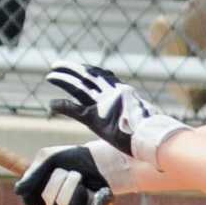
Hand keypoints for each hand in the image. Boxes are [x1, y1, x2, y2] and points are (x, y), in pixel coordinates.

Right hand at [14, 141, 131, 204]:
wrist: (100, 162)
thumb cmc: (72, 159)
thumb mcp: (49, 159)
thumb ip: (33, 174)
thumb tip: (17, 191)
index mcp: (37, 193)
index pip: (28, 199)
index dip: (37, 184)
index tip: (48, 168)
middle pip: (45, 200)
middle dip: (59, 178)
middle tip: (68, 170)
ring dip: (72, 185)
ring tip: (79, 176)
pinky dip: (82, 195)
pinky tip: (87, 189)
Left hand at [45, 63, 186, 164]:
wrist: (154, 138)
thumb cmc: (155, 132)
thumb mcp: (148, 116)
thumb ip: (141, 112)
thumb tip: (149, 116)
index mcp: (124, 91)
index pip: (104, 75)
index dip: (91, 70)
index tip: (83, 68)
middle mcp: (112, 93)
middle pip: (88, 76)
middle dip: (72, 69)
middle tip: (59, 65)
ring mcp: (103, 104)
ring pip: (77, 87)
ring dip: (62, 80)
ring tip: (50, 76)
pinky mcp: (95, 118)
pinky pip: (73, 109)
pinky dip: (61, 106)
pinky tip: (50, 105)